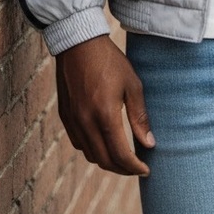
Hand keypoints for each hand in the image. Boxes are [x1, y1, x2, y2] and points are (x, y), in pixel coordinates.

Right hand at [55, 35, 154, 174]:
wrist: (79, 43)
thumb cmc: (110, 61)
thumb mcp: (132, 84)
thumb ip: (140, 116)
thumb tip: (149, 143)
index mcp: (105, 115)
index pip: (120, 154)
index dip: (134, 167)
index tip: (146, 169)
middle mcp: (85, 122)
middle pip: (104, 160)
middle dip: (122, 169)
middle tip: (137, 166)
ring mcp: (72, 120)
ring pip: (90, 155)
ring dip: (107, 160)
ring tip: (123, 156)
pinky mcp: (65, 116)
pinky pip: (78, 143)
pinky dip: (92, 149)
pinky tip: (103, 142)